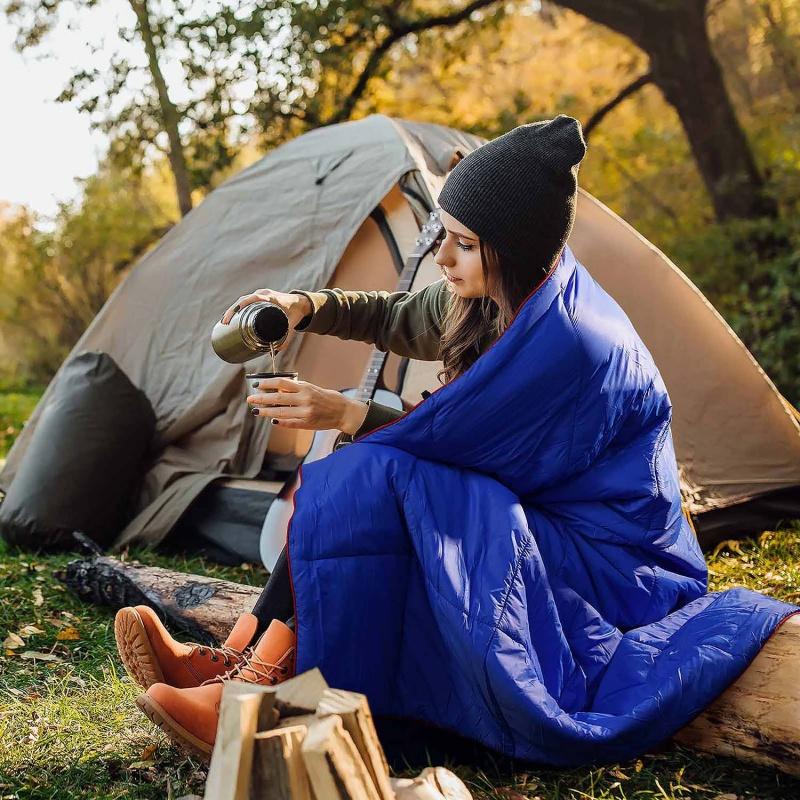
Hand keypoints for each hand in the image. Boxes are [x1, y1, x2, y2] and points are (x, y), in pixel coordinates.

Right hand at [221, 288, 312, 346]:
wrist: (300, 303)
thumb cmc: (296, 312)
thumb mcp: (292, 325)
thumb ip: (286, 339)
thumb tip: (276, 352)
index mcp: (270, 297)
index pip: (252, 299)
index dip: (241, 305)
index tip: (233, 314)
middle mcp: (263, 294)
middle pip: (243, 300)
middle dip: (232, 311)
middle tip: (224, 323)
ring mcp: (260, 295)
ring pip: (242, 300)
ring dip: (232, 309)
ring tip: (224, 322)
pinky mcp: (258, 298)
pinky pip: (245, 301)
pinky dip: (236, 307)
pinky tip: (229, 315)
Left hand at [247, 377, 368, 432]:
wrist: (344, 412)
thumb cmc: (328, 398)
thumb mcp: (312, 388)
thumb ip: (296, 390)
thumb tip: (278, 390)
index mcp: (305, 388)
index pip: (281, 383)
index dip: (267, 383)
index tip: (256, 384)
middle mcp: (305, 399)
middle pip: (278, 398)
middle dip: (262, 398)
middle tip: (250, 399)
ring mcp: (305, 412)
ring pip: (281, 412)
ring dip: (266, 412)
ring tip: (256, 411)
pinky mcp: (307, 423)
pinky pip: (290, 423)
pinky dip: (280, 422)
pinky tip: (272, 420)